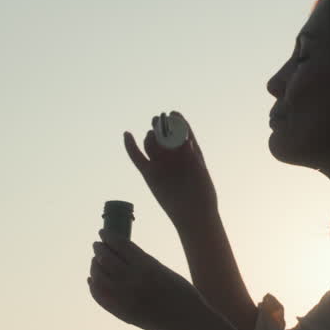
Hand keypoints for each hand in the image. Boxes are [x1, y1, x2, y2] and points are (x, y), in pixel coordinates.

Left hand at [88, 229, 202, 329]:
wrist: (187, 323)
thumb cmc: (181, 293)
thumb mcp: (163, 270)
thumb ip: (142, 263)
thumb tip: (120, 254)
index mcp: (147, 266)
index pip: (120, 245)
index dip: (108, 236)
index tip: (103, 233)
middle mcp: (134, 281)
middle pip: (106, 259)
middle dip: (99, 249)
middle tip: (97, 246)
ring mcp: (125, 298)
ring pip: (98, 277)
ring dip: (94, 267)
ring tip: (96, 262)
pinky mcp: (122, 313)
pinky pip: (100, 297)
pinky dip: (94, 286)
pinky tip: (93, 281)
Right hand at [123, 111, 217, 227]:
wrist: (194, 215)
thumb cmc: (202, 195)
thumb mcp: (198, 170)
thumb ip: (191, 155)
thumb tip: (185, 141)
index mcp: (188, 151)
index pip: (180, 130)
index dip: (176, 121)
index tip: (174, 115)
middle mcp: (172, 156)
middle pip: (163, 135)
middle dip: (160, 125)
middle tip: (160, 121)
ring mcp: (160, 165)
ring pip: (150, 144)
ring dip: (151, 135)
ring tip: (155, 134)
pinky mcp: (148, 174)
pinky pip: (137, 158)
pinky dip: (130, 146)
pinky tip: (127, 134)